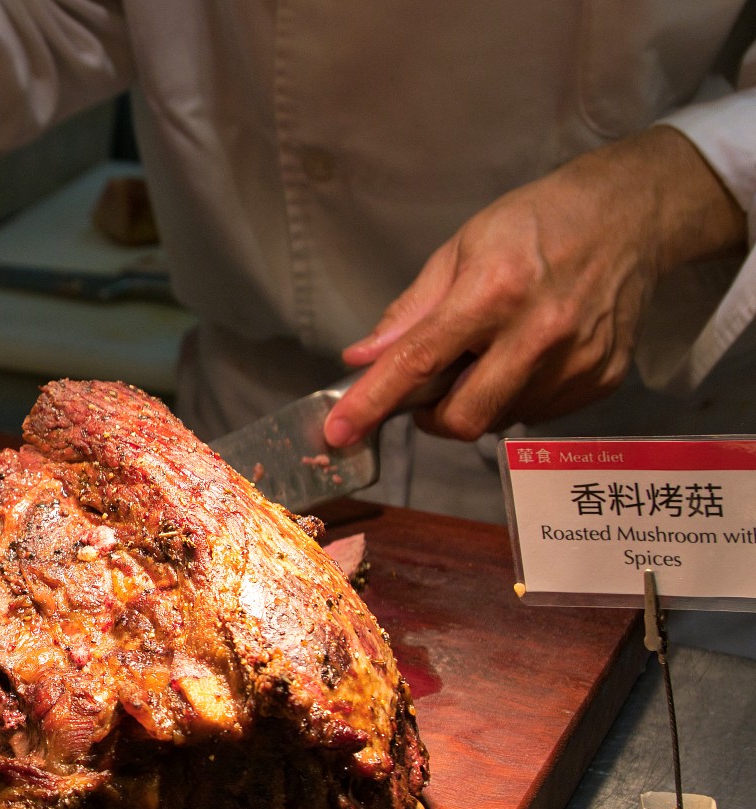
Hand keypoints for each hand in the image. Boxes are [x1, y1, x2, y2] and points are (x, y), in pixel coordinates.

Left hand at [325, 125, 745, 446]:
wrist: (631, 214)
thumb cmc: (536, 223)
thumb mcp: (461, 249)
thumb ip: (410, 312)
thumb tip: (362, 359)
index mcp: (494, 291)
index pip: (418, 361)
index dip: (371, 402)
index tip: (339, 431)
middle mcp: (539, 331)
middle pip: (463, 417)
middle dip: (432, 417)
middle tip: (431, 389)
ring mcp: (577, 360)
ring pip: (500, 419)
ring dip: (478, 400)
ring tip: (493, 352)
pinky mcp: (603, 378)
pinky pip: (538, 413)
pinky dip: (517, 396)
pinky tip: (528, 356)